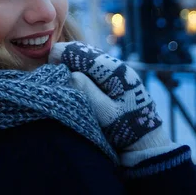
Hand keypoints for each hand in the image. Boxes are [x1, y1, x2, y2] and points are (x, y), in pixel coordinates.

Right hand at [49, 42, 164, 152]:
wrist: (147, 143)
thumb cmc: (128, 130)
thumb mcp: (105, 113)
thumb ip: (86, 90)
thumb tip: (68, 72)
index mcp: (115, 70)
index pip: (80, 52)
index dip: (59, 55)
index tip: (48, 68)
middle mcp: (116, 65)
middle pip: (82, 51)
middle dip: (64, 59)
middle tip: (51, 73)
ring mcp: (116, 71)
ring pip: (86, 58)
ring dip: (71, 64)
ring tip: (60, 78)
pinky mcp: (114, 79)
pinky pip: (92, 67)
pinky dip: (79, 70)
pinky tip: (73, 81)